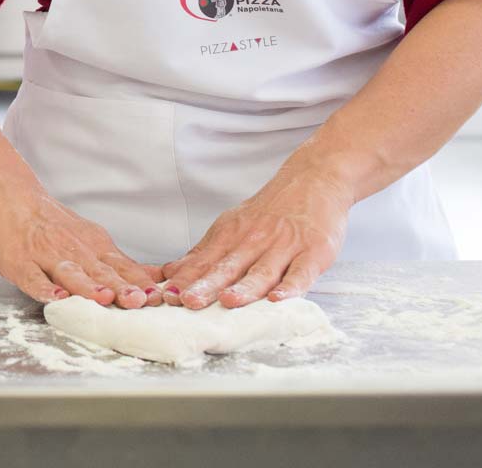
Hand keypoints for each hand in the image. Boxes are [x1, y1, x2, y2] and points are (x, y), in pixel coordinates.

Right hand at [0, 189, 162, 307]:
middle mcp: (74, 251)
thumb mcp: (92, 238)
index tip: (160, 298)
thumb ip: (120, 263)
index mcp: (94, 247)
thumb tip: (156, 279)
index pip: (122, 268)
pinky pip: (32, 277)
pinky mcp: (20, 263)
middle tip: (139, 301)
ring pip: (70, 273)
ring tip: (103, 298)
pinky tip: (55, 298)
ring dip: (87, 287)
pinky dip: (44, 288)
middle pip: (101, 272)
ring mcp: (46, 256)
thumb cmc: (52, 224)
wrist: (9, 195)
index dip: (141, 284)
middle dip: (121, 287)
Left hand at [161, 165, 352, 309]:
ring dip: (244, 288)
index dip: (186, 279)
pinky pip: (301, 273)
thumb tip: (170, 274)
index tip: (167, 295)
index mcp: (232, 234)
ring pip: (262, 272)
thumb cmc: (271, 211)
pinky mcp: (314, 252)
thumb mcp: (233, 225)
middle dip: (207, 286)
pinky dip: (290, 287)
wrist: (314, 179)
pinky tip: (278, 299)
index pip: (205, 260)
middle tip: (188, 301)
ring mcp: (285, 246)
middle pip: (228, 267)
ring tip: (228, 301)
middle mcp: (255, 240)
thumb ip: (205, 253)